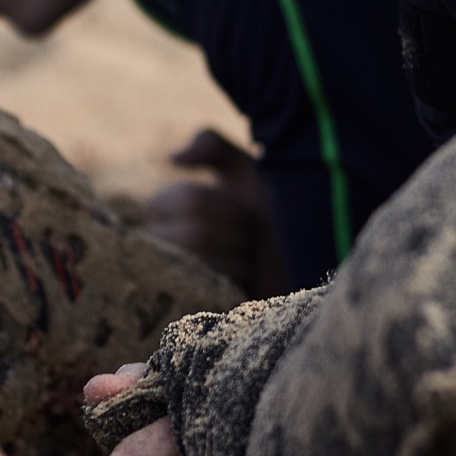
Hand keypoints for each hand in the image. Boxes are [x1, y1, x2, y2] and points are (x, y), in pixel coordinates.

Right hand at [140, 129, 289, 295]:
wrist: (299, 265)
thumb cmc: (271, 212)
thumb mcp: (245, 170)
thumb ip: (213, 146)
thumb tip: (174, 158)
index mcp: (164, 209)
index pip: (187, 199)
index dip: (225, 205)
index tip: (241, 211)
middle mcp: (157, 244)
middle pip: (194, 235)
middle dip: (236, 234)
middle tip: (249, 238)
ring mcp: (169, 279)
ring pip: (201, 264)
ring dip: (239, 259)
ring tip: (246, 260)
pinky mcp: (185, 309)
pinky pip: (205, 295)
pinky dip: (235, 286)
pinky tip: (243, 285)